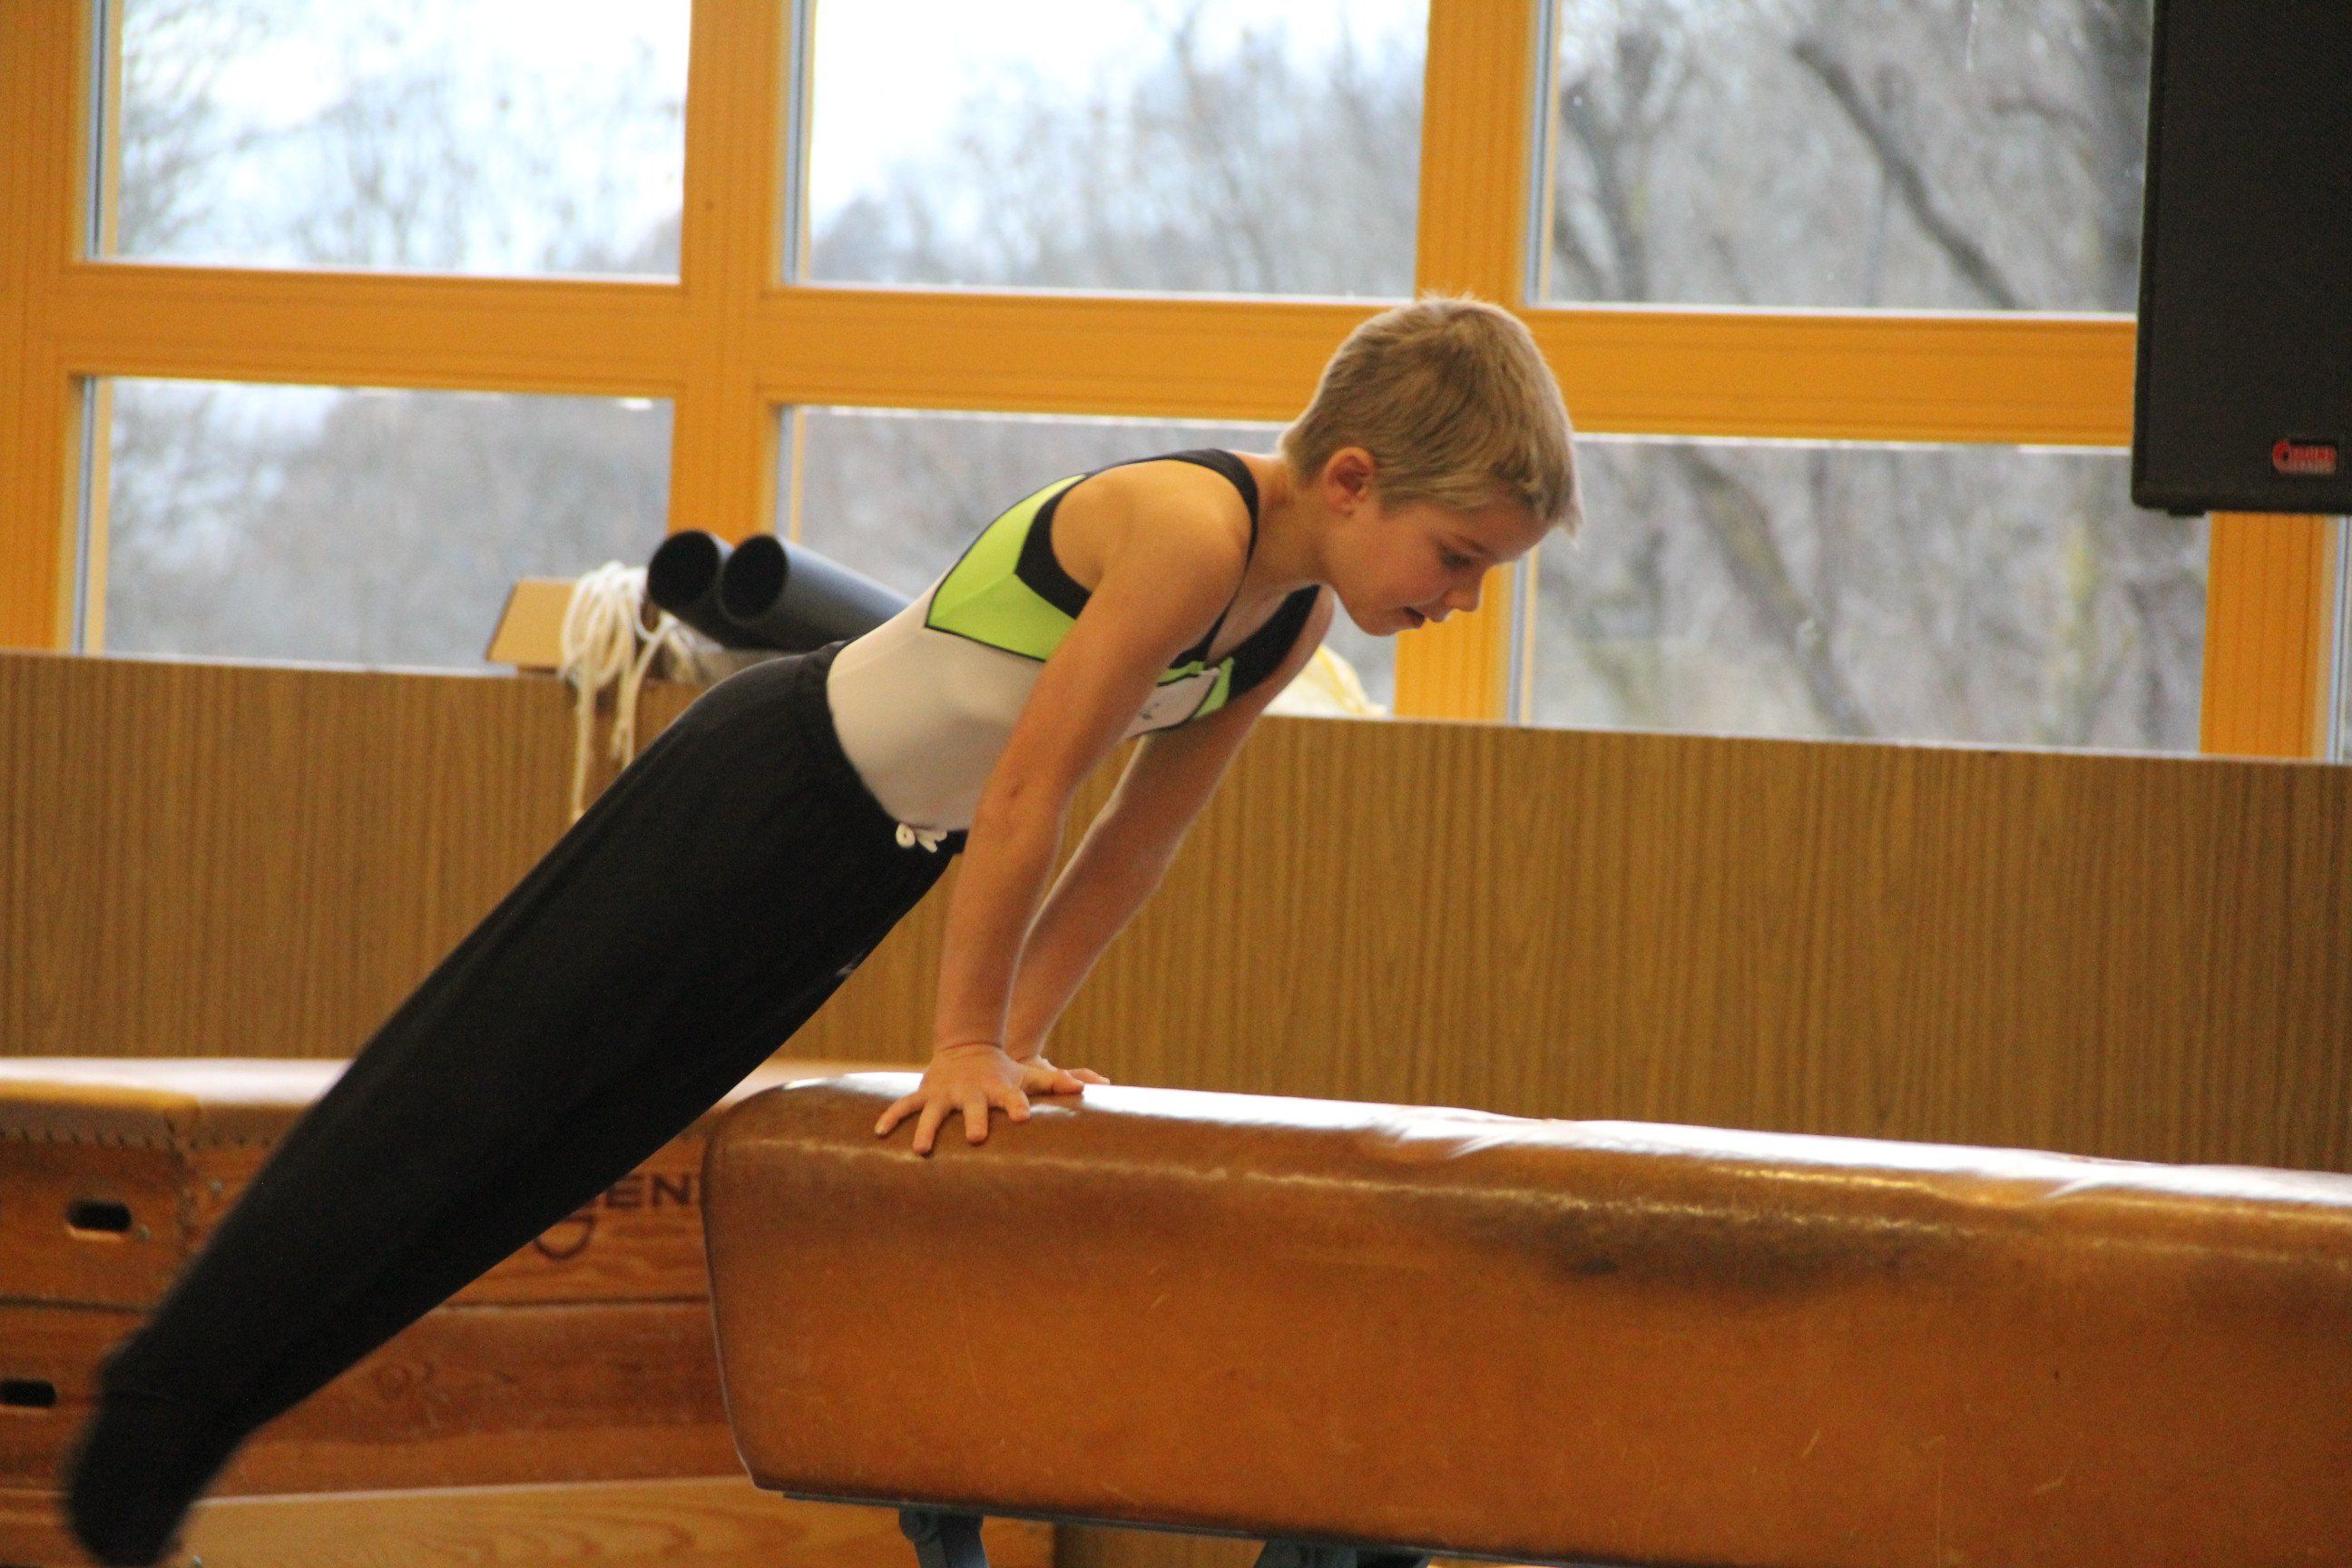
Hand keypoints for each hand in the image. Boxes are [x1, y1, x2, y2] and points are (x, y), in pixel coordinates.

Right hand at [874, 1044, 1109, 1154]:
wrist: (967, 1048)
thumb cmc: (1004, 1071)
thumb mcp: (1031, 1075)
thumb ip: (1059, 1082)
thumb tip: (1098, 1085)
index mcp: (998, 1088)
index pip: (1013, 1096)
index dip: (1018, 1105)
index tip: (1023, 1118)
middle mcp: (971, 1092)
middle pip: (974, 1107)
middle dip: (975, 1121)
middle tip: (978, 1138)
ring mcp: (945, 1093)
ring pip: (934, 1112)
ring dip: (926, 1130)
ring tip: (920, 1151)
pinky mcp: (925, 1094)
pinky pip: (905, 1106)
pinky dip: (891, 1117)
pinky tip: (879, 1134)